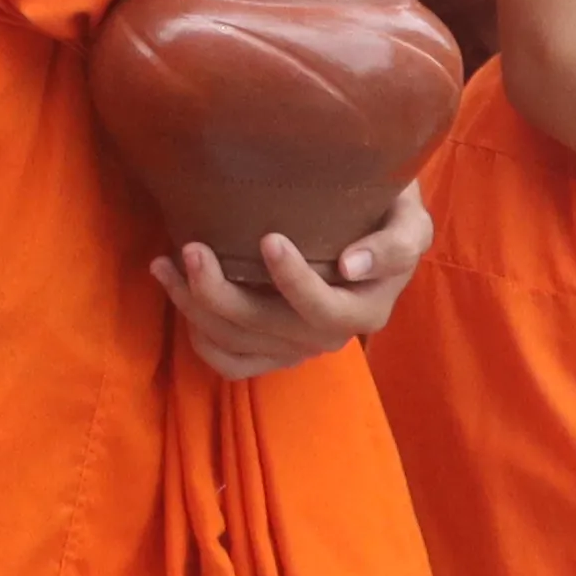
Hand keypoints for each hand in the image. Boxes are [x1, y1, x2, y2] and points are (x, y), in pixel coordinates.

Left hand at [148, 186, 432, 376]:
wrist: (372, 227)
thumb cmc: (385, 212)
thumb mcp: (409, 217)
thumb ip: (397, 241)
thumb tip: (351, 266)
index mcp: (369, 305)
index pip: (327, 307)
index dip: (296, 281)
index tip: (269, 240)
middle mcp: (335, 333)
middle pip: (272, 329)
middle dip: (224, 293)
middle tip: (192, 249)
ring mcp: (302, 346)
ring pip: (243, 344)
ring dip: (197, 308)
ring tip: (166, 263)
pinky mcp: (275, 351)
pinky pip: (232, 363)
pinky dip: (200, 337)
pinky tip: (179, 295)